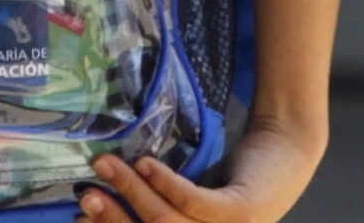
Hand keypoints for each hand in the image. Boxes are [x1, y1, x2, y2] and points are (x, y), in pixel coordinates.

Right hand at [77, 120, 327, 222]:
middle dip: (113, 219)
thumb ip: (156, 202)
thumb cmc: (230, 176)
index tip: (78, 219)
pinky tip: (144, 163)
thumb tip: (102, 190)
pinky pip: (195, 203)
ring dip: (131, 192)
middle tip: (85, 194)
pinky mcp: (242, 211)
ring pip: (166, 222)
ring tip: (105, 164)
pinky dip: (165, 184)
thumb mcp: (189, 194)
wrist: (284, 148)